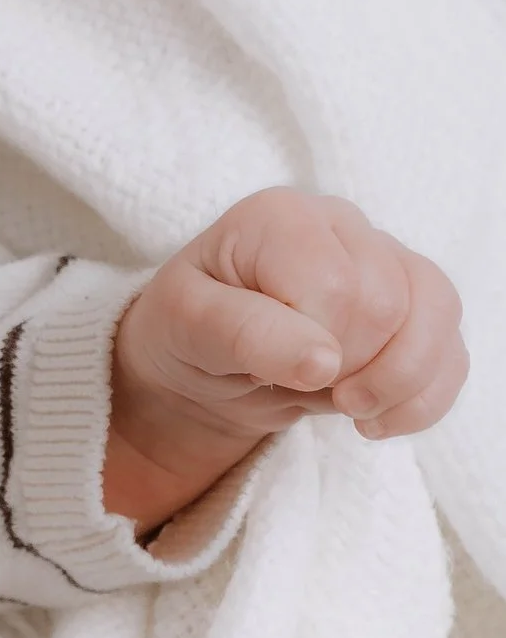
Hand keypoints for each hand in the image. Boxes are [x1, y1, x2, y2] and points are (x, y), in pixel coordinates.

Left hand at [105, 188, 467, 528]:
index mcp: (281, 218)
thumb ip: (242, 334)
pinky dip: (422, 401)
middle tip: (298, 385)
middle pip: (390, 304)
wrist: (202, 363)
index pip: (335, 285)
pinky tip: (376, 419)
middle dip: (347, 367)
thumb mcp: (183, 328)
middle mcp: (342, 225)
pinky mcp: (413, 307)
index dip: (313, 346)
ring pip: (439, 314)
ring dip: (396, 384)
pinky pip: (453, 351)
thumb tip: (323, 362)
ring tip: (345, 407)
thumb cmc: (185, 331)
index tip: (265, 370)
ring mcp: (386, 261)